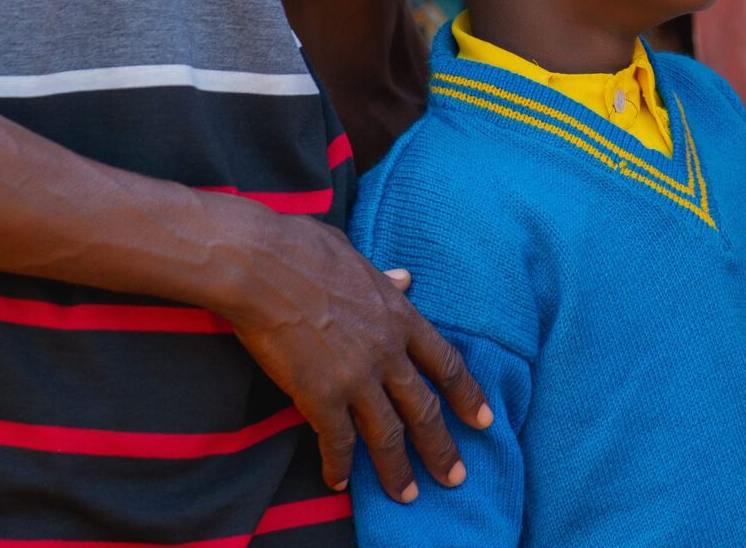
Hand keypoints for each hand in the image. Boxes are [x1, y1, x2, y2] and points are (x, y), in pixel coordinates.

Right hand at [212, 206, 491, 497]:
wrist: (261, 266)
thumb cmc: (302, 250)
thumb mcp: (356, 257)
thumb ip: (384, 277)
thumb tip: (406, 277)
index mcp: (399, 315)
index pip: (446, 363)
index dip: (468, 395)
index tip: (484, 420)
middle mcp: (386, 351)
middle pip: (423, 409)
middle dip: (442, 447)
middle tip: (455, 477)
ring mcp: (355, 376)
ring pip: (387, 434)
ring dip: (398, 469)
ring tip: (406, 495)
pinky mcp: (319, 395)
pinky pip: (337, 441)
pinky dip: (340, 464)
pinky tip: (339, 481)